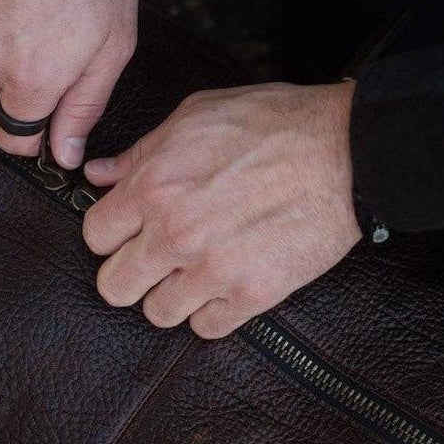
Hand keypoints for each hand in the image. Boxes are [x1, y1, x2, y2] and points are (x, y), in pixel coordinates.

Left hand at [81, 82, 361, 337]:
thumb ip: (141, 152)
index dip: (111, 232)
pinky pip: (205, 327)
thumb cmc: (276, 123)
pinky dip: (211, 311)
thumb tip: (97, 175)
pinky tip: (224, 284)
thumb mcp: (196, 115)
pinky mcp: (252, 294)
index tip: (129, 230)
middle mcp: (175, 233)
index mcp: (154, 185)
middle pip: (114, 285)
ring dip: (170, 294)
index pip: (95, 235)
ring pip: (156, 312)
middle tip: (154, 258)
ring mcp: (213, 269)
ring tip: (193, 271)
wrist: (348, 152)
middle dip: (130, 271)